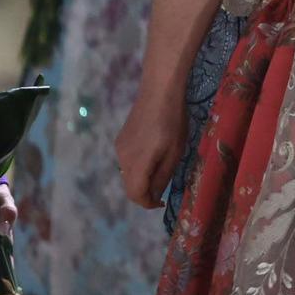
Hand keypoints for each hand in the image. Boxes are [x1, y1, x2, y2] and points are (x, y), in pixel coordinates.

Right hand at [117, 86, 186, 208]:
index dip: (149, 203)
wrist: (159, 91)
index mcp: (137, 164)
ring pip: (127, 174)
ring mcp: (119, 148)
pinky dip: (138, 167)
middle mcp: (122, 158)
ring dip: (142, 178)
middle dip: (145, 192)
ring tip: (161, 167)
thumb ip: (163, 176)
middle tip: (163, 187)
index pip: (136, 195)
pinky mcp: (120, 139)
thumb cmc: (173, 121)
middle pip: (129, 186)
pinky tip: (152, 154)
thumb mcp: (175, 152)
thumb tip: (154, 194)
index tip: (162, 201)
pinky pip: (127, 161)